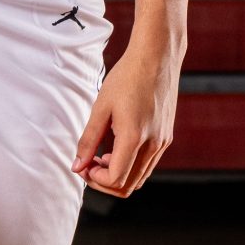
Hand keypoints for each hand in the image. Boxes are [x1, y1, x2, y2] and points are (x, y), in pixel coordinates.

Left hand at [72, 34, 181, 197]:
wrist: (157, 57)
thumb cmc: (126, 77)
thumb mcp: (101, 108)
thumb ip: (88, 140)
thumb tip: (77, 166)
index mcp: (134, 137)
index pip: (115, 179)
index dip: (95, 178)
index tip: (84, 164)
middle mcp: (153, 145)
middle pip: (128, 186)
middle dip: (104, 182)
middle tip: (89, 164)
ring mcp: (163, 142)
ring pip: (139, 178)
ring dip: (118, 174)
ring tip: (101, 154)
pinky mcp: (166, 137)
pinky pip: (147, 164)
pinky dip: (130, 165)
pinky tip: (117, 146)